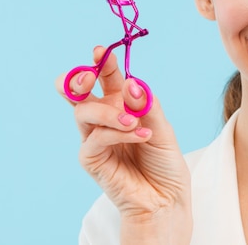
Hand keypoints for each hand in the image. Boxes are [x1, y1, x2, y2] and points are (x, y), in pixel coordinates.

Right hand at [56, 46, 191, 242]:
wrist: (166, 197)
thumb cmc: (165, 162)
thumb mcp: (163, 127)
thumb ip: (146, 105)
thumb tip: (129, 83)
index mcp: (122, 105)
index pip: (107, 79)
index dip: (102, 63)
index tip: (99, 50)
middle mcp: (104, 119)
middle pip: (80, 92)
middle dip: (80, 79)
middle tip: (90, 76)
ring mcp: (95, 138)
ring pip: (85, 112)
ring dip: (110, 113)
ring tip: (134, 122)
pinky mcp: (91, 159)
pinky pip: (96, 138)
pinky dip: (117, 134)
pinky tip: (139, 136)